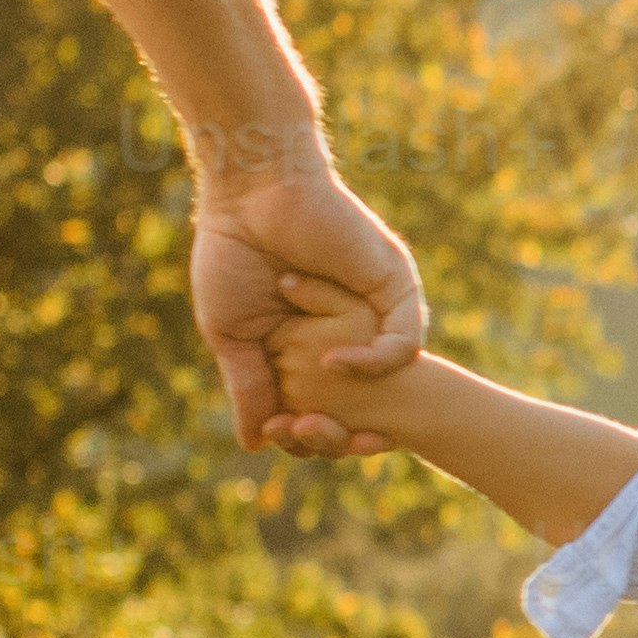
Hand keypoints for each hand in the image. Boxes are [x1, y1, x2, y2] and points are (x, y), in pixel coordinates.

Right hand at [198, 146, 428, 455]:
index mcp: (311, 346)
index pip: (327, 408)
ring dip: (356, 408)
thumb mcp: (233, 335)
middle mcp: (349, 332)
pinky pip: (404, 343)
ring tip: (314, 410)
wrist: (250, 193)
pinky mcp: (395, 287)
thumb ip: (249, 388)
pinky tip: (334, 362)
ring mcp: (375, 312)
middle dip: (337, 433)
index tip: (285, 438)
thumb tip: (256, 444)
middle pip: (365, 405)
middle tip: (302, 434)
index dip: (311, 434)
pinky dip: (372, 362)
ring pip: (390, 383)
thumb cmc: (233, 254)